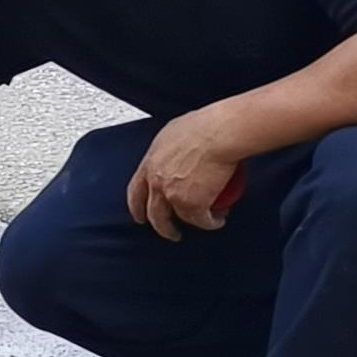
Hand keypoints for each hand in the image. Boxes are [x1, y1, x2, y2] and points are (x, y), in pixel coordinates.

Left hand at [127, 108, 248, 241]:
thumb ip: (170, 150)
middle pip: (153, 213)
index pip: (136, 190)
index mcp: (150, 162)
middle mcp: (156, 182)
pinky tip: (218, 220)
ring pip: (176, 221)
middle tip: (169, 231)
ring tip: (201, 224)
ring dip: (186, 228)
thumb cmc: (205, 125)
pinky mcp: (193, 205)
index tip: (140, 214)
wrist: (220, 133)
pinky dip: (211, 222)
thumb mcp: (174, 133)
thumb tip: (176, 153)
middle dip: (160, 226)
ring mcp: (173, 195)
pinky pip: (201, 220)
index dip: (137, 205)